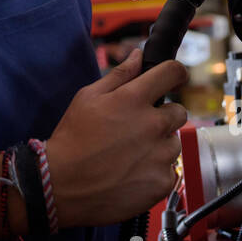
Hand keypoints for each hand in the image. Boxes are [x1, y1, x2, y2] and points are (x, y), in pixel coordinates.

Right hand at [44, 49, 188, 228]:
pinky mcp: (162, 181)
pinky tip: (132, 173)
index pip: (173, 73)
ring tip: (131, 155)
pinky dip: (155, 172)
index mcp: (134, 99)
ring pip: (174, 143)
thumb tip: (137, 55)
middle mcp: (153, 124)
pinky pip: (170, 171)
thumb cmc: (72, 138)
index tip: (173, 78)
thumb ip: (119, 74)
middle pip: (179, 111)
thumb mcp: (88, 97)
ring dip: (159, 146)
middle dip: (163, 116)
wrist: (62, 185)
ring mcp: (160, 155)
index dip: (175, 73)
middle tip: (139, 128)